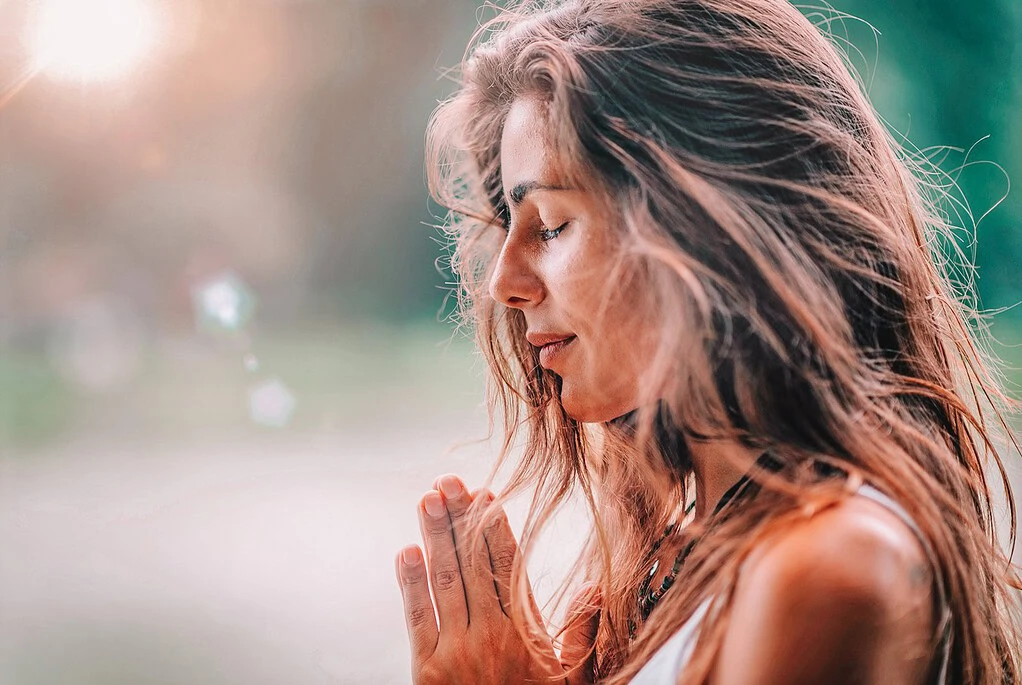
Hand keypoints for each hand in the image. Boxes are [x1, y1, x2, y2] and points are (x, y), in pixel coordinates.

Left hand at [395, 474, 600, 684]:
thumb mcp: (575, 680)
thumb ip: (582, 634)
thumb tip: (595, 586)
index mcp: (526, 632)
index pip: (508, 566)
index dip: (495, 527)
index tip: (486, 494)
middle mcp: (491, 634)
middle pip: (472, 563)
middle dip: (459, 518)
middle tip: (447, 480)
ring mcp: (456, 651)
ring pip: (444, 581)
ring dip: (434, 537)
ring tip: (427, 500)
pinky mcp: (428, 670)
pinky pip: (417, 618)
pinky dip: (410, 583)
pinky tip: (406, 552)